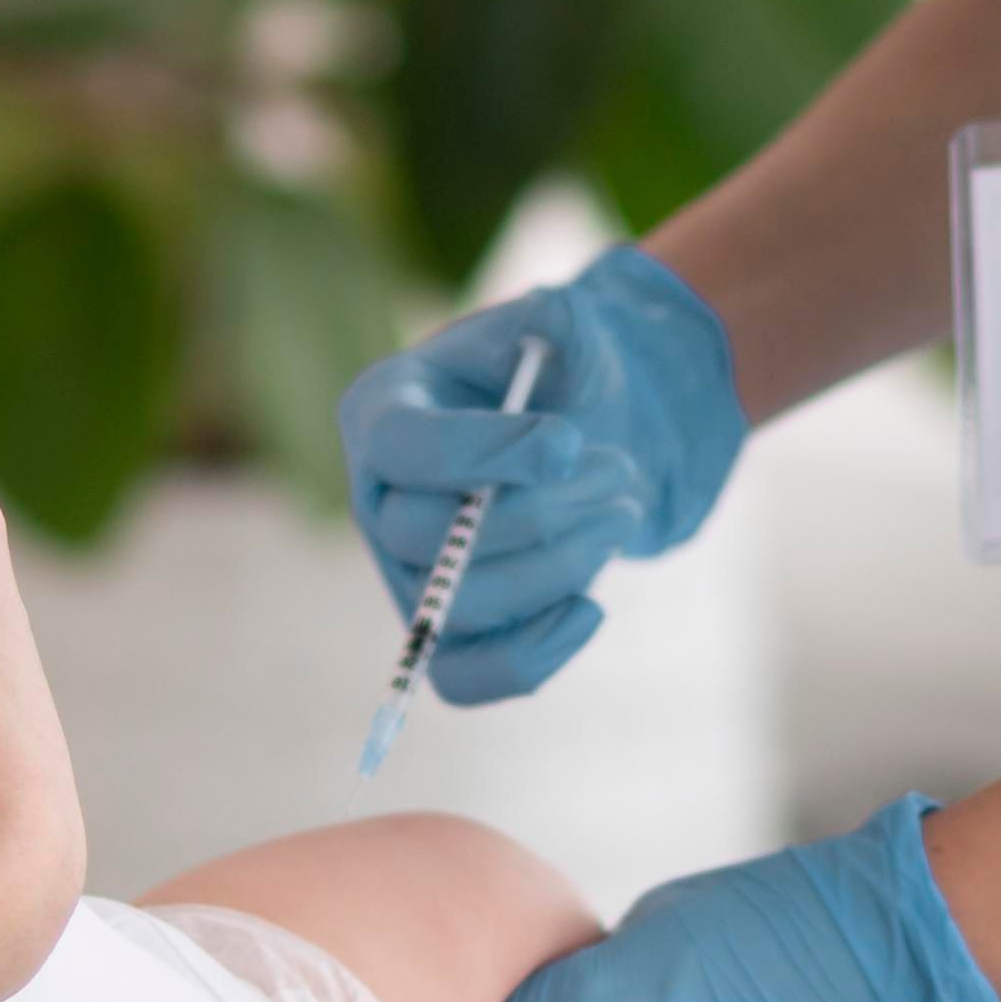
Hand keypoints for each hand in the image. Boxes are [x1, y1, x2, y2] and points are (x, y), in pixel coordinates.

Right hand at [338, 246, 743, 704]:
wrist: (584, 429)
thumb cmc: (559, 371)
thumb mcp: (562, 326)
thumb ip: (560, 324)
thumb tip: (556, 353)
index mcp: (382, 409)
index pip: (403, 448)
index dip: (484, 453)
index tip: (570, 442)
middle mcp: (378, 498)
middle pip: (429, 537)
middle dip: (540, 511)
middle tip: (621, 470)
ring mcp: (408, 572)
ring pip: (462, 606)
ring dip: (558, 567)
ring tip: (623, 511)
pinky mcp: (447, 631)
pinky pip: (467, 677)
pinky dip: (532, 656)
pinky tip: (592, 607)